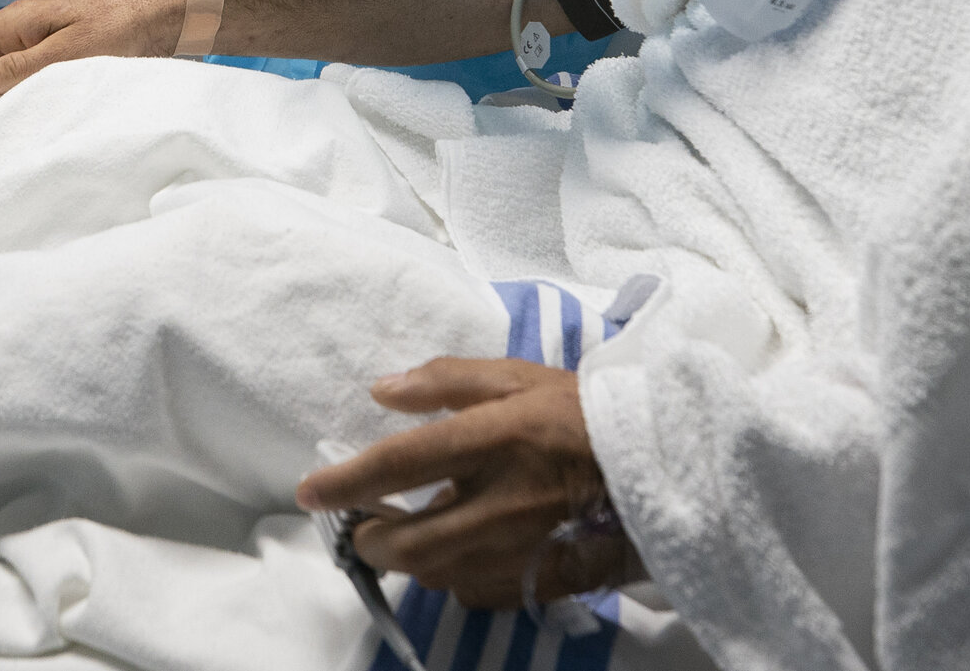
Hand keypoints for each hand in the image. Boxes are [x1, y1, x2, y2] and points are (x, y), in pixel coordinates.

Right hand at [0, 0, 186, 94]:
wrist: (162, 21)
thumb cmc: (120, 27)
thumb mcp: (70, 51)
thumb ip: (22, 67)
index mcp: (16, 21)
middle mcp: (20, 32)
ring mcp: (36, 46)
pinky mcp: (54, 60)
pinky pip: (18, 79)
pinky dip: (7, 99)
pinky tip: (8, 121)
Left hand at [296, 358, 640, 610]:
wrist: (658, 461)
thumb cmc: (580, 411)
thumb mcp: (515, 376)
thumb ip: (446, 379)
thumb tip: (382, 390)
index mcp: (493, 438)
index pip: (401, 463)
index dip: (347, 482)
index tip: (310, 491)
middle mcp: (502, 499)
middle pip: (410, 540)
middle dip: (371, 538)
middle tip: (362, 526)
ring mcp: (524, 546)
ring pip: (438, 573)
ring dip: (408, 560)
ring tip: (404, 537)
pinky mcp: (544, 578)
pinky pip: (479, 592)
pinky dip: (454, 579)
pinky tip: (456, 557)